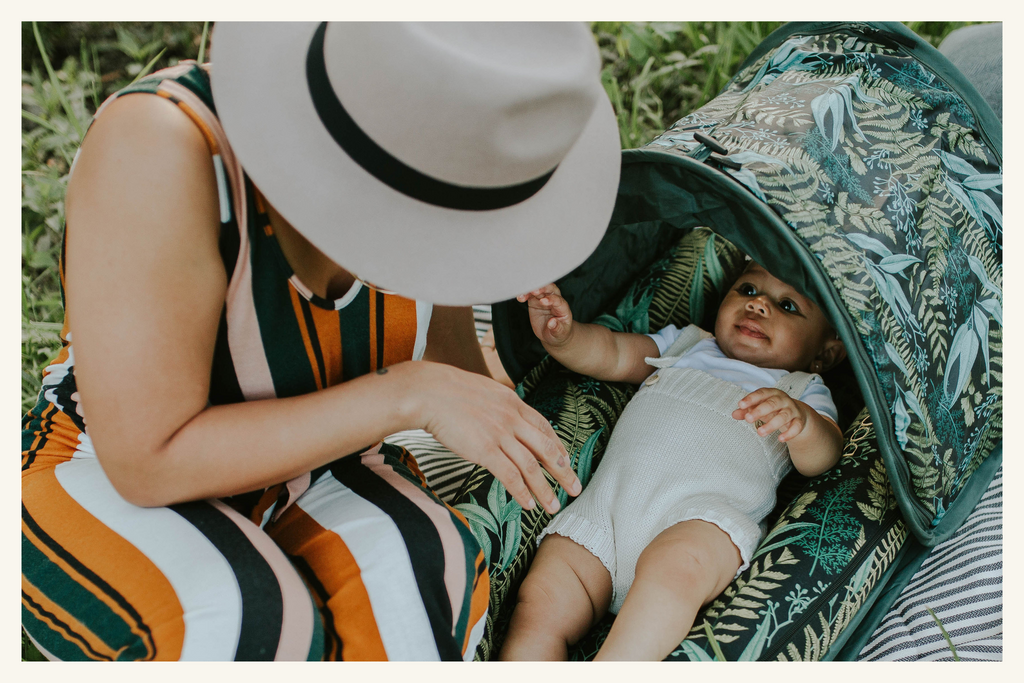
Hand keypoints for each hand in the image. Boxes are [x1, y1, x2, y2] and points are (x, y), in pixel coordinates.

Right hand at [406, 361, 580, 513]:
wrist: (429, 392)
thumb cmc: (449, 392)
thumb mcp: (485, 391)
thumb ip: (500, 405)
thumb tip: (506, 416)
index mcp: (514, 403)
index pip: (545, 428)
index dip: (559, 448)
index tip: (567, 462)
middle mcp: (513, 419)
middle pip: (547, 449)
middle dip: (564, 472)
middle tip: (575, 488)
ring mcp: (500, 435)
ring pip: (531, 467)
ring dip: (545, 489)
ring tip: (552, 505)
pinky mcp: (485, 450)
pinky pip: (510, 475)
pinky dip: (521, 492)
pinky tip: (527, 504)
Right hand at [516, 284, 573, 348]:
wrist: (553, 334)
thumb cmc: (559, 332)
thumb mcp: (560, 333)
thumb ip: (557, 328)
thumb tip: (552, 323)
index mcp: (563, 307)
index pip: (558, 300)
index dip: (550, 299)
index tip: (542, 301)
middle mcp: (554, 300)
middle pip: (550, 289)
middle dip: (542, 288)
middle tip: (534, 291)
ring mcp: (544, 299)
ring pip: (538, 289)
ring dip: (531, 290)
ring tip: (522, 296)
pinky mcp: (535, 301)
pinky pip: (530, 295)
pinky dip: (524, 294)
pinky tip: (519, 297)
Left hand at [732, 388, 813, 442]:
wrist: (797, 414)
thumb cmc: (773, 409)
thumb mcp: (760, 408)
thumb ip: (747, 411)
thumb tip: (734, 414)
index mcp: (772, 394)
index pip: (761, 393)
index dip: (751, 399)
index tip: (741, 405)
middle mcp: (783, 400)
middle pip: (772, 404)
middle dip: (759, 411)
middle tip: (748, 419)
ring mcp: (792, 410)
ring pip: (784, 416)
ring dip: (772, 424)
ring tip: (760, 432)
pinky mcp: (799, 421)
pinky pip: (796, 427)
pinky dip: (789, 433)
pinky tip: (780, 439)